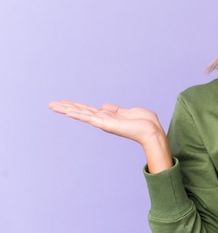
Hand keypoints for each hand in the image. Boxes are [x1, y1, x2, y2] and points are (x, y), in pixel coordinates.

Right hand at [49, 100, 172, 172]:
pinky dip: (77, 114)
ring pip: (81, 114)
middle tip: (51, 104)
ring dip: (66, 109)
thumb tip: (104, 105)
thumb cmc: (144, 122)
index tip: (64, 102)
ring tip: (53, 106)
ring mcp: (103, 122)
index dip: (76, 106)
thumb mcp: (127, 111)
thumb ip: (115, 109)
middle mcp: (103, 120)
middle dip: (66, 107)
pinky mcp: (105, 124)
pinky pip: (88, 117)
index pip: (88, 110)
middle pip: (80, 111)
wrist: (151, 130)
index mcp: (108, 116)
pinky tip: (67, 111)